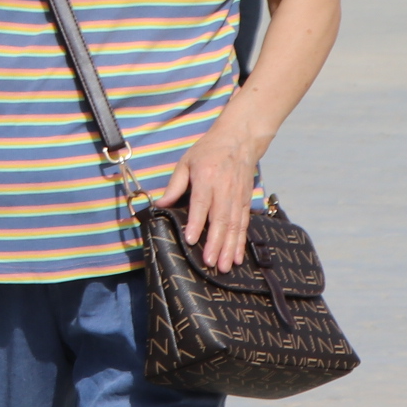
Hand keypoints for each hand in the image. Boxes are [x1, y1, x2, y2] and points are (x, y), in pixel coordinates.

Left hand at [158, 129, 262, 271]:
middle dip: (215, 243)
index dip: (197, 223)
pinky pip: (244, 225)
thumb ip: (174, 186)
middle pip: (221, 220)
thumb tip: (160, 205)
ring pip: (235, 226)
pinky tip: (237, 257)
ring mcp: (238, 197)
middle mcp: (225, 189)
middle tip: (209, 262)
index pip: (201, 204)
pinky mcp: (246, 201)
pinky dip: (241, 242)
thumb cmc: (208, 151)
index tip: (191, 240)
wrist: (239, 140)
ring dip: (229, 248)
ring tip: (224, 266)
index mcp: (207, 178)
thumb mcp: (185, 163)